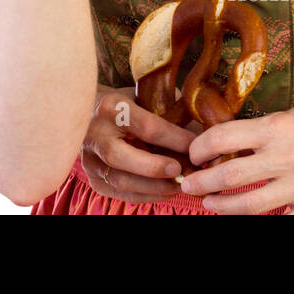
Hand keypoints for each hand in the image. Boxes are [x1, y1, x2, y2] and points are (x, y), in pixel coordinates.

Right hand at [76, 86, 202, 202]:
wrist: (90, 112)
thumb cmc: (127, 104)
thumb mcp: (146, 97)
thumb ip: (169, 112)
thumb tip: (204, 133)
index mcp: (111, 107)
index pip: (145, 127)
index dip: (174, 139)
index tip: (197, 147)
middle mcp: (94, 133)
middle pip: (121, 156)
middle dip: (155, 168)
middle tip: (181, 171)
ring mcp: (89, 158)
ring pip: (121, 181)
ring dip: (155, 187)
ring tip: (180, 184)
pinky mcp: (93, 178)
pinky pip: (120, 194)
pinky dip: (146, 196)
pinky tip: (165, 191)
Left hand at [178, 98, 293, 213]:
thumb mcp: (291, 116)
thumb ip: (261, 132)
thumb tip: (226, 145)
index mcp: (276, 128)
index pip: (223, 138)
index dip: (201, 148)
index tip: (193, 154)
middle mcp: (287, 157)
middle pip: (230, 176)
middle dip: (202, 183)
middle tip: (189, 186)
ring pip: (251, 205)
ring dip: (224, 207)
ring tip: (211, 204)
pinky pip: (285, 221)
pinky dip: (265, 221)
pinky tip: (251, 218)